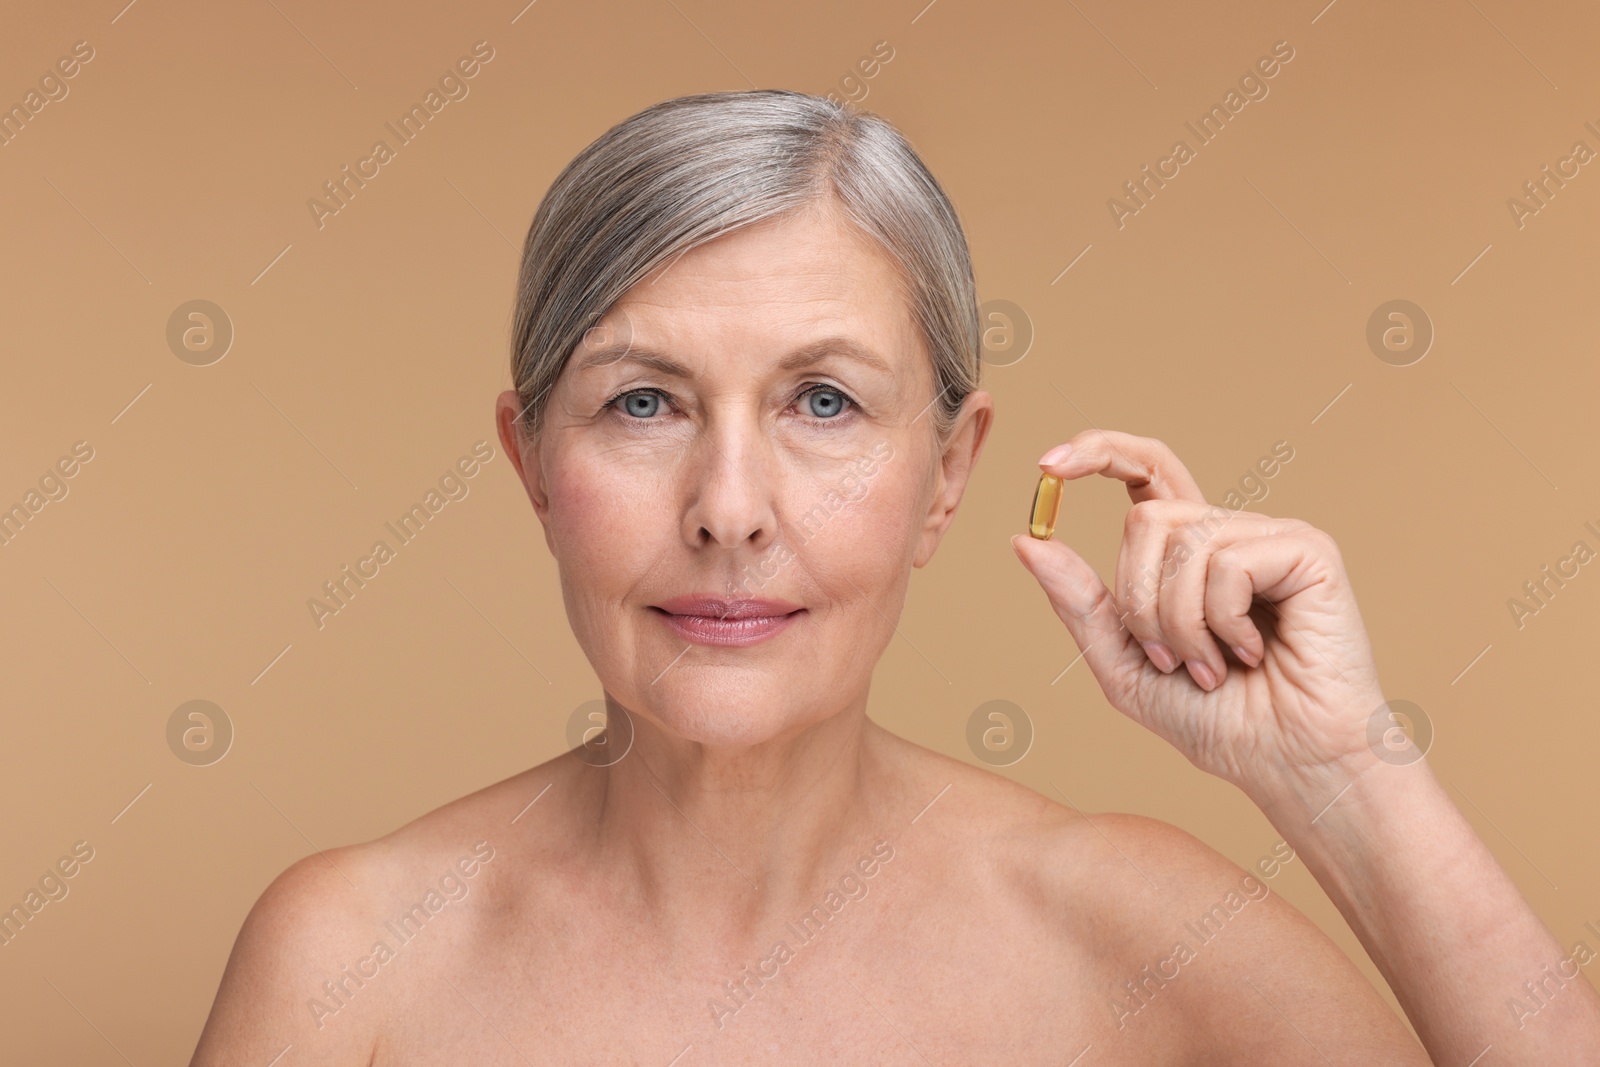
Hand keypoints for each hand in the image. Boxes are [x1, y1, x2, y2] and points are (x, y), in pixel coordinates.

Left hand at [1010, 430, 1389, 802]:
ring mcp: (1271, 537)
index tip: (1047, 466)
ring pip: (1179, 540)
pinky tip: (1253, 652)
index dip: (1098, 453)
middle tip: (1171, 661)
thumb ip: (1078, 602)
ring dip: (1179, 623)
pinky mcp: (1308, 550)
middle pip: (1145, 517)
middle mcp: (1230, 533)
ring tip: (1213, 667)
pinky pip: (1227, 561)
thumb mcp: (1123, 664)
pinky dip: (1222, 620)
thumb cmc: (1219, 723)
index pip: (1143, 473)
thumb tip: (1025, 542)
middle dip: (1139, 601)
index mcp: (1189, 553)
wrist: (1287, 765)